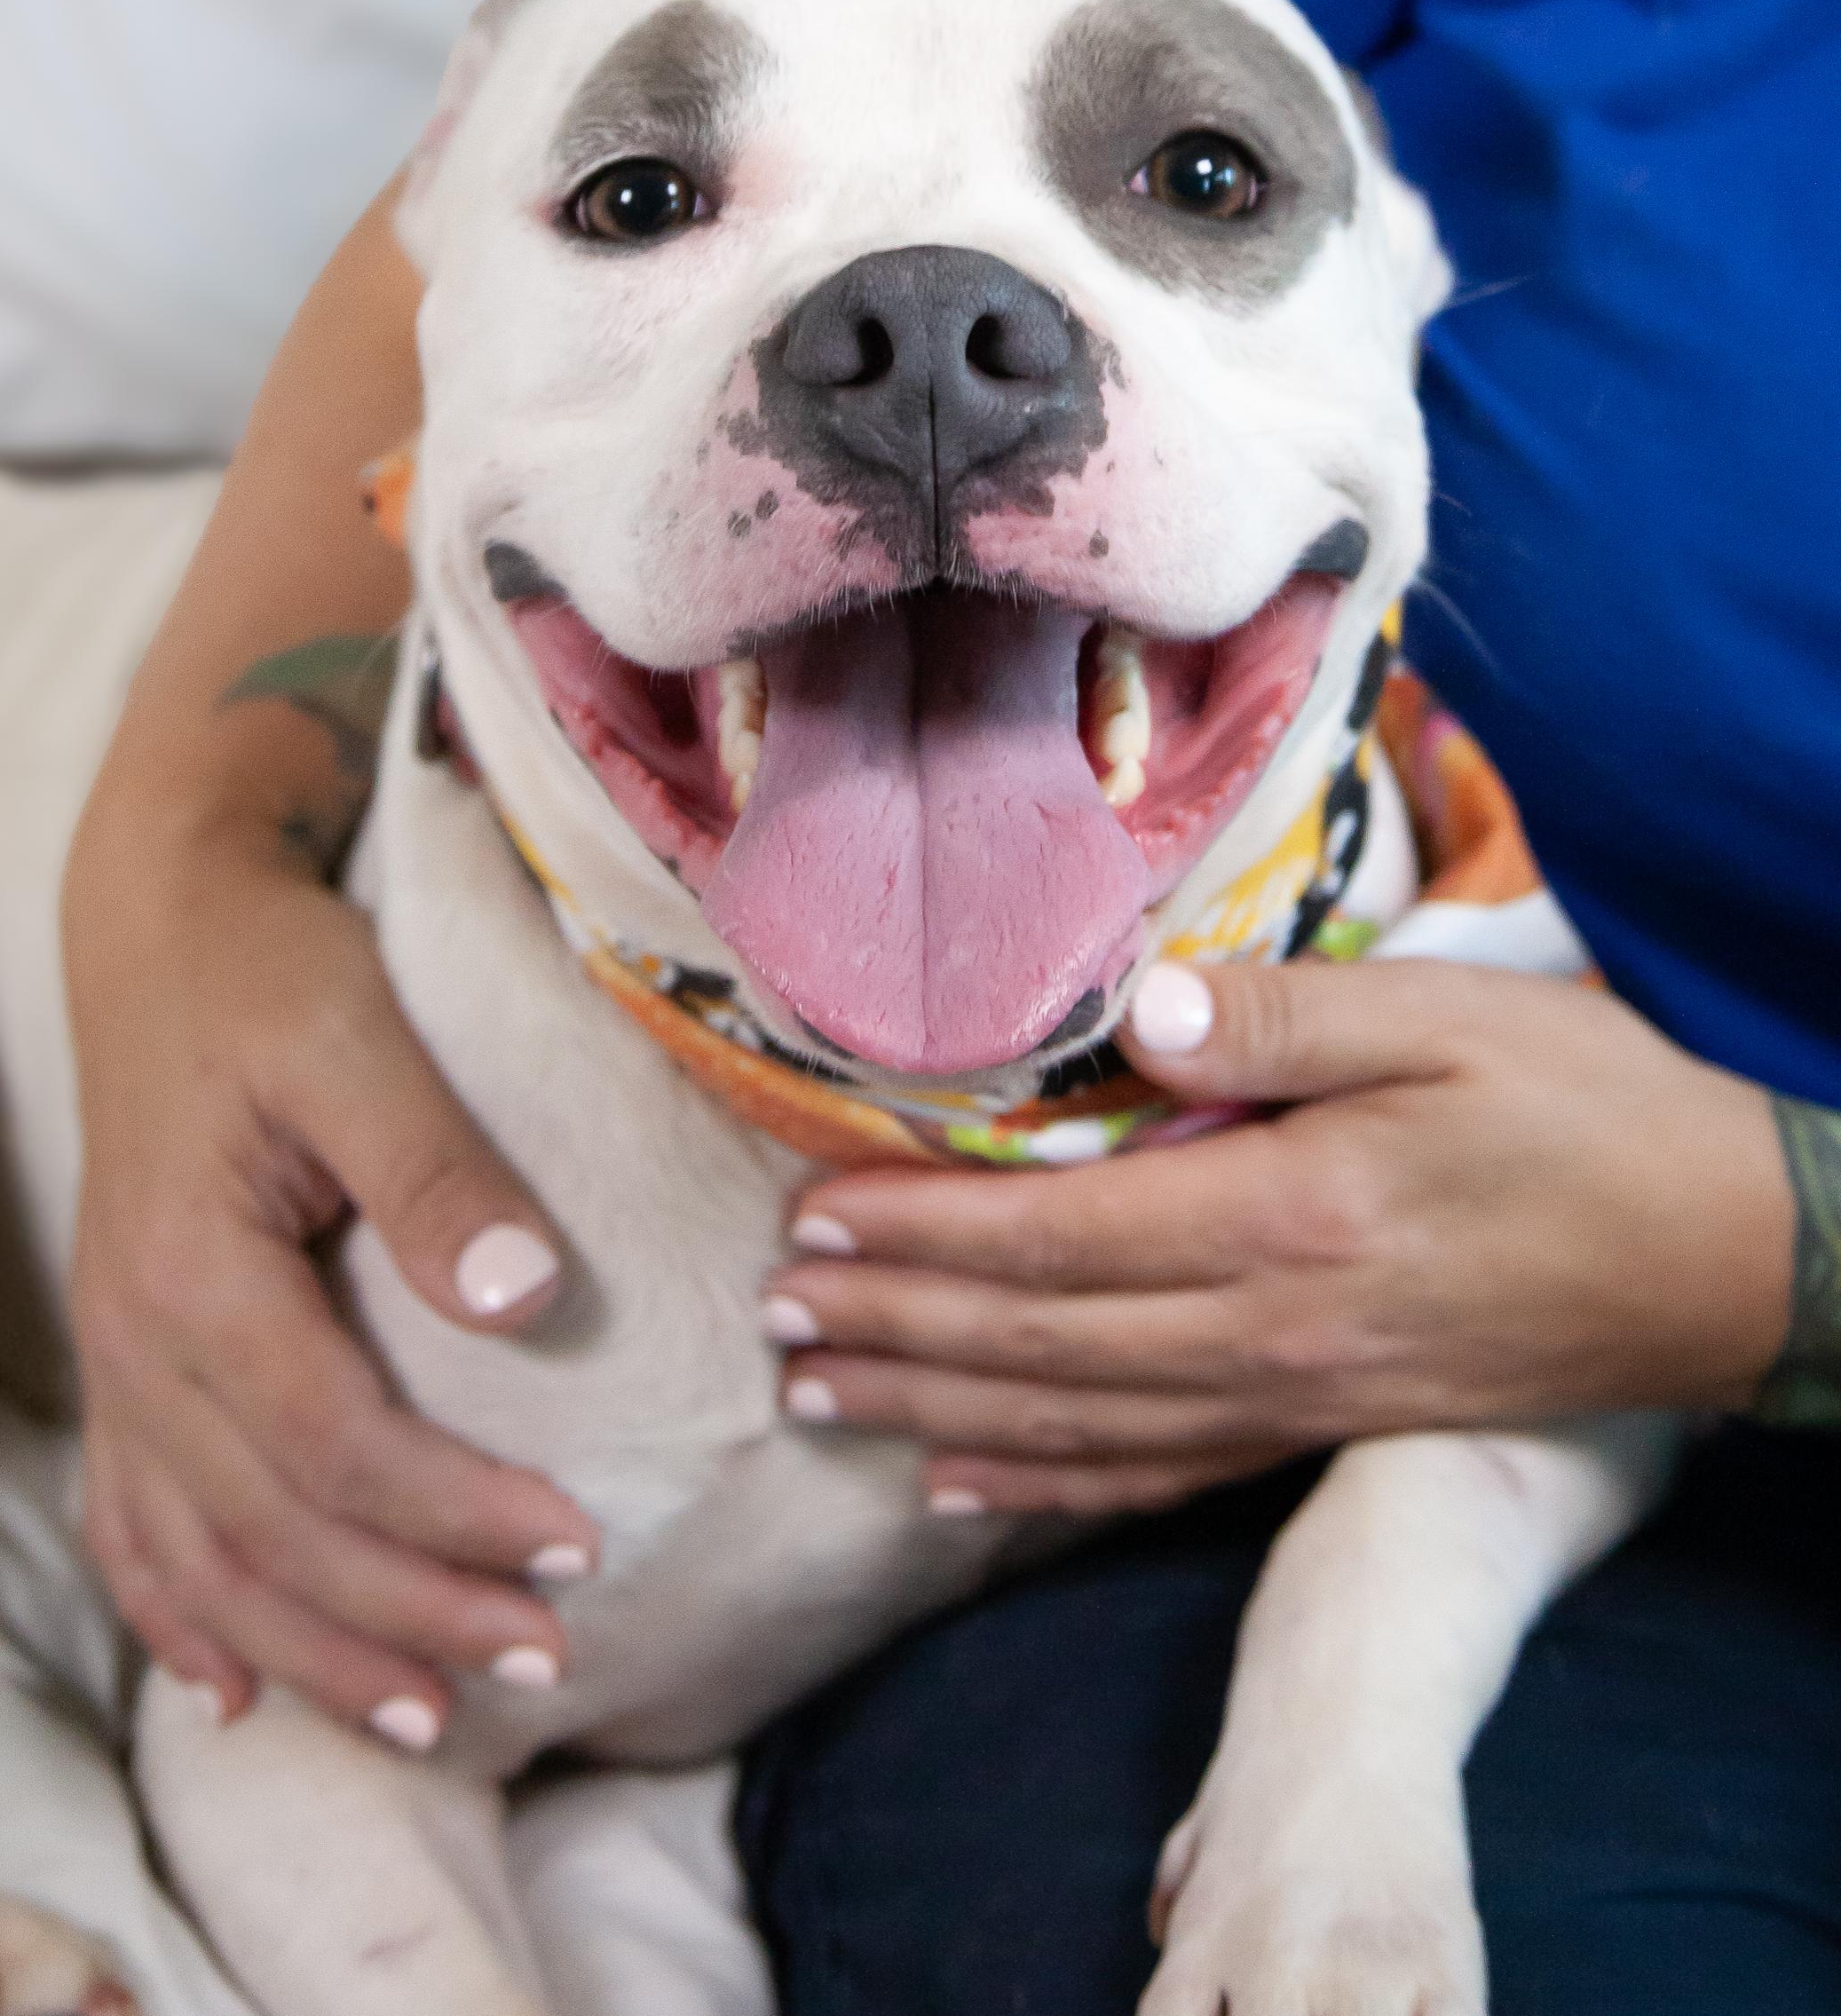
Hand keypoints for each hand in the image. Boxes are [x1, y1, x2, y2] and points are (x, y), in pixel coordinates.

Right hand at [65, 839, 600, 1744]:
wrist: (166, 925)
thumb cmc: (274, 972)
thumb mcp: (359, 1039)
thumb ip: (435, 1170)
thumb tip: (529, 1301)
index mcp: (194, 1274)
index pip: (335, 1445)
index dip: (454, 1517)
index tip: (577, 1549)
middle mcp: (135, 1342)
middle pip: (271, 1532)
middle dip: (410, 1613)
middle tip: (544, 1661)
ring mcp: (116, 1361)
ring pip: (200, 1559)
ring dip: (311, 1651)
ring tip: (426, 1720)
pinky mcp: (122, 1358)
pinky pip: (131, 1523)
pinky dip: (179, 1618)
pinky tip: (230, 1689)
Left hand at [757, 961, 1795, 1517]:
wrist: (1725, 1258)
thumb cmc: (1588, 1112)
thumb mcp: (1452, 1020)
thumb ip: (1288, 1018)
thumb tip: (1138, 1013)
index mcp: (1285, 1216)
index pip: (1057, 1237)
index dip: (924, 1233)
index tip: (815, 1218)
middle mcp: (1269, 1331)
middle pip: (1039, 1343)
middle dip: (898, 1328)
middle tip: (777, 1318)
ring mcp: (1295, 1397)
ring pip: (1076, 1424)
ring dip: (939, 1410)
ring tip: (825, 1398)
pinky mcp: (1324, 1423)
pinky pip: (1158, 1475)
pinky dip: (1048, 1485)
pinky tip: (968, 1489)